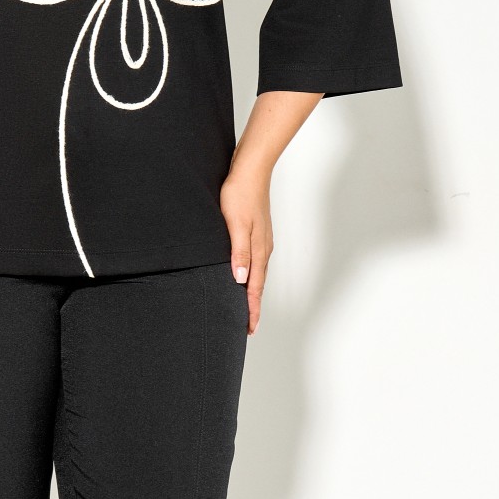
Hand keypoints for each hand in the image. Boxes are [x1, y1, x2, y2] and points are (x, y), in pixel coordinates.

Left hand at [219, 158, 272, 334]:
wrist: (251, 170)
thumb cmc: (240, 194)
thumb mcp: (236, 224)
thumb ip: (238, 252)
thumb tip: (241, 279)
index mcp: (258, 250)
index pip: (255, 288)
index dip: (251, 309)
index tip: (249, 329)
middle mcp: (263, 249)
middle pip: (258, 284)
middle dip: (253, 306)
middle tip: (247, 326)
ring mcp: (261, 240)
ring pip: (258, 273)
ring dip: (252, 292)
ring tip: (246, 306)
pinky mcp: (257, 232)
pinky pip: (255, 261)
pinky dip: (251, 275)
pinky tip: (244, 275)